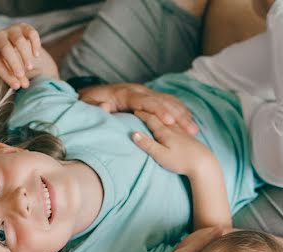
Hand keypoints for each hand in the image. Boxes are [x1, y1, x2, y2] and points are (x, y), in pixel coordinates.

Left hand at [0, 23, 42, 88]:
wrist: (16, 46)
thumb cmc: (9, 62)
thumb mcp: (8, 71)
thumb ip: (15, 78)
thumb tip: (23, 85)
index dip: (6, 75)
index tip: (16, 86)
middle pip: (5, 48)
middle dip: (13, 63)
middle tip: (21, 76)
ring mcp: (11, 30)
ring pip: (18, 40)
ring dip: (24, 56)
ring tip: (30, 68)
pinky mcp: (24, 27)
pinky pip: (31, 33)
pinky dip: (35, 45)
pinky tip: (36, 56)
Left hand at [79, 83, 198, 135]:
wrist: (93, 94)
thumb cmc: (90, 102)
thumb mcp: (87, 104)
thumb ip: (95, 107)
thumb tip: (105, 107)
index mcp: (126, 94)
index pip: (145, 101)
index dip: (158, 110)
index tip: (169, 120)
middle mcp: (139, 91)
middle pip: (162, 101)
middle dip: (177, 115)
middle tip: (190, 129)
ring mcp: (146, 93)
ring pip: (168, 102)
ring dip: (182, 115)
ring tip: (194, 130)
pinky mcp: (149, 97)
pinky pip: (168, 102)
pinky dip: (180, 111)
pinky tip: (189, 121)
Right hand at [132, 110, 214, 176]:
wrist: (204, 163)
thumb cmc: (181, 161)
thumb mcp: (160, 155)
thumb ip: (147, 144)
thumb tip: (134, 134)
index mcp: (165, 132)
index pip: (151, 119)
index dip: (142, 115)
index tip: (134, 112)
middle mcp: (173, 128)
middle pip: (160, 116)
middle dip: (150, 112)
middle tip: (142, 109)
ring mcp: (182, 130)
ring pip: (170, 117)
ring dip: (161, 113)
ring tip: (156, 111)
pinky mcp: (189, 135)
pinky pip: (178, 121)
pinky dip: (172, 117)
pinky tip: (174, 118)